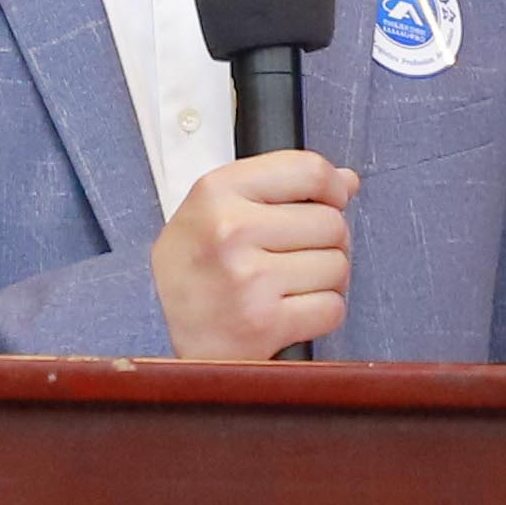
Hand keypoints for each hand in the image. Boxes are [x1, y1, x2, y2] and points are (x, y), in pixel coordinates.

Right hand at [154, 150, 360, 358]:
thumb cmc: (194, 269)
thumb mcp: (215, 208)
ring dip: (326, 280)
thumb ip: (279, 186)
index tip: (332, 200)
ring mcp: (248, 279)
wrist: (158, 334)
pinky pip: (332, 308)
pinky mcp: (264, 323)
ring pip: (337, 266)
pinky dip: (322, 313)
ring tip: (292, 285)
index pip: (308, 170)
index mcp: (217, 192)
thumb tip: (347, 182)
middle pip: (331, 222)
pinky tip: (291, 311)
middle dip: (328, 241)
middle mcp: (231, 230)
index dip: (333, 186)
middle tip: (300, 254)